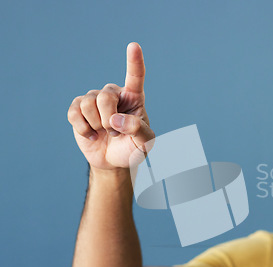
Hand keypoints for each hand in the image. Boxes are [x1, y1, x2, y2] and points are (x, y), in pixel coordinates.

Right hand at [68, 42, 154, 169]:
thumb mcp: (144, 143)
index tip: (133, 45)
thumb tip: (116, 120)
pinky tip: (92, 135)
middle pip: (105, 97)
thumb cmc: (132, 148)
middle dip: (108, 120)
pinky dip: (83, 129)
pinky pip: (74, 113)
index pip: (135, 77)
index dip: (134, 61)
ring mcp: (95, 100)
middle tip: (115, 133)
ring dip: (96, 125)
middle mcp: (114, 94)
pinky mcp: (79, 109)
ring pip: (88, 104)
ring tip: (104, 133)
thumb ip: (137, 130)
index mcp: (134, 98)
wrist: (114, 160)